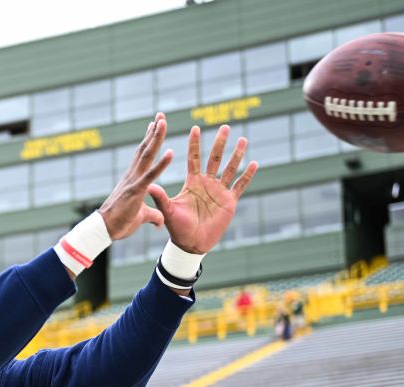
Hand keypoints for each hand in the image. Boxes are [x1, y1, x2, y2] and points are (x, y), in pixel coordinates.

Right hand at [98, 113, 175, 239]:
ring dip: (156, 138)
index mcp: (133, 178)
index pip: (143, 154)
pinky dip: (161, 164)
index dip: (149, 139)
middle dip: (154, 131)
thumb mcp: (141, 217)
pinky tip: (170, 152)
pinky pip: (151, 175)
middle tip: (161, 115)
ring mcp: (134, 181)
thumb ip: (153, 216)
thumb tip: (160, 222)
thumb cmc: (120, 224)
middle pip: (145, 149)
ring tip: (163, 122)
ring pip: (146, 155)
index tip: (154, 124)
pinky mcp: (136, 191)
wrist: (104, 231)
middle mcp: (132, 175)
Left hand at [148, 124, 258, 253]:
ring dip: (236, 155)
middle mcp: (207, 183)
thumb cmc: (178, 228)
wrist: (192, 244)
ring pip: (230, 169)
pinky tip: (254, 163)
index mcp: (192, 182)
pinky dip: (247, 175)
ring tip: (242, 140)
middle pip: (214, 159)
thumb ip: (161, 197)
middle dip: (220, 143)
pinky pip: (240, 186)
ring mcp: (219, 191)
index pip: (194, 159)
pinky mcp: (229, 202)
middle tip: (225, 126)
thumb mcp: (169, 210)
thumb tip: (149, 185)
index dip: (195, 144)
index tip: (195, 128)